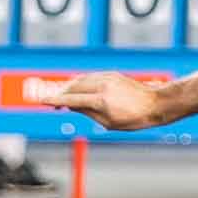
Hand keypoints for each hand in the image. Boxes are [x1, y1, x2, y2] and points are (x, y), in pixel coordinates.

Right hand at [41, 72, 162, 130]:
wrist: (155, 104)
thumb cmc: (135, 118)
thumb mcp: (109, 123)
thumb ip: (88, 113)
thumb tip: (71, 105)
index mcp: (101, 100)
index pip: (72, 100)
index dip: (55, 101)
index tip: (42, 102)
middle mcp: (102, 86)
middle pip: (73, 86)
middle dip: (60, 94)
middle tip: (53, 103)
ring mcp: (107, 77)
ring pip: (80, 79)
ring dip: (69, 87)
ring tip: (63, 98)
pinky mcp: (111, 74)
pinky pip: (90, 76)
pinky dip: (80, 82)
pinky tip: (77, 89)